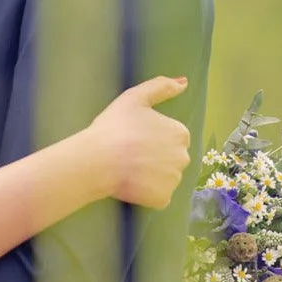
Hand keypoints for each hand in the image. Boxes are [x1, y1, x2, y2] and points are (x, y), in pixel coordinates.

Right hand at [83, 75, 191, 208]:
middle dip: (157, 158)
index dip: (155, 139)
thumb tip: (184, 82)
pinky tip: (132, 184)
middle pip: (173, 158)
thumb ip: (162, 87)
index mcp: (180, 133)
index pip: (174, 138)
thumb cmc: (115, 126)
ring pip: (166, 178)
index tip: (137, 139)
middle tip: (133, 155)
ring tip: (130, 169)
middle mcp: (183, 157)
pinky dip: (148, 193)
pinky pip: (159, 196)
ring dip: (153, 176)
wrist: (97, 160)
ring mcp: (174, 180)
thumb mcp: (136, 97)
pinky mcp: (163, 199)